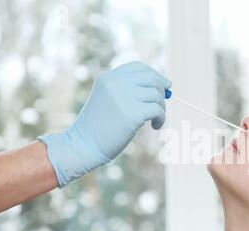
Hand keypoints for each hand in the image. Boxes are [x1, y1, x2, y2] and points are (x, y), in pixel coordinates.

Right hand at [38, 61, 171, 186]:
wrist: (84, 145)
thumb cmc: (99, 127)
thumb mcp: (108, 100)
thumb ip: (128, 90)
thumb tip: (163, 86)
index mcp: (107, 78)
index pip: (138, 67)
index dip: (154, 74)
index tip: (164, 85)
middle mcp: (115, 83)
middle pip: (150, 79)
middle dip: (161, 91)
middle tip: (162, 105)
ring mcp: (123, 97)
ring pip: (156, 95)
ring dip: (161, 108)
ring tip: (154, 120)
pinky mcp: (132, 113)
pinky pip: (158, 110)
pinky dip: (161, 118)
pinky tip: (155, 126)